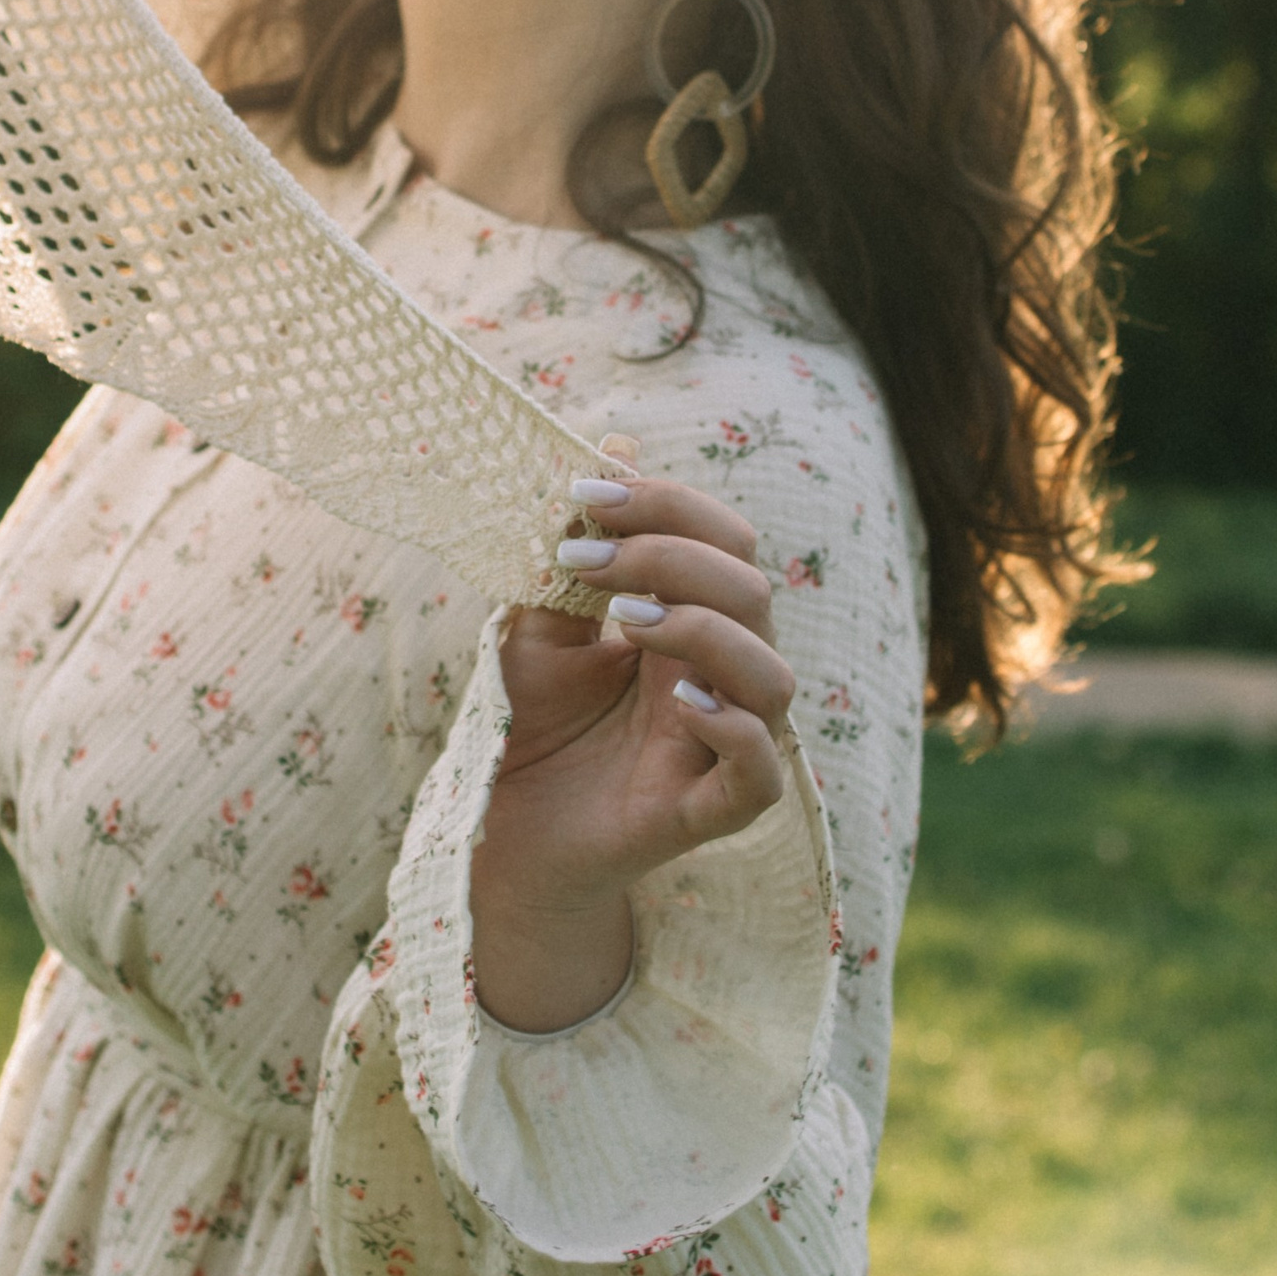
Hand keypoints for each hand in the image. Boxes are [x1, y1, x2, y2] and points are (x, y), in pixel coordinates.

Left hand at [475, 449, 796, 1031]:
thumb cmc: (531, 726)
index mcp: (690, 622)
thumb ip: (573, 553)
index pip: (721, 542)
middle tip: (582, 560)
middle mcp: (719, 678)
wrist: (505, 833)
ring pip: (771, 674)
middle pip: (751, 591)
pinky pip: (759, 772)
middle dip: (670, 554)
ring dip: (703, 628)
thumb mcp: (536, 627)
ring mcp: (720, 745)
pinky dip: (731, 728)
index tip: (586, 490)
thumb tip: (611, 443)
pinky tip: (676, 701)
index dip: (667, 503)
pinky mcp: (707, 813)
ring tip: (625, 619)